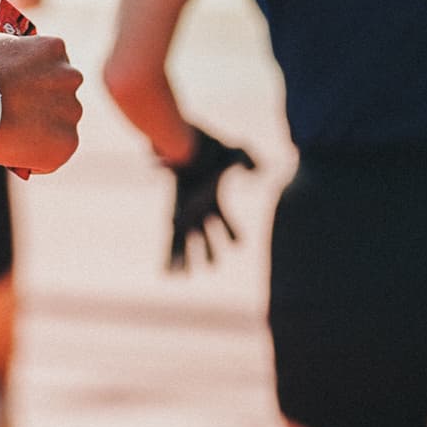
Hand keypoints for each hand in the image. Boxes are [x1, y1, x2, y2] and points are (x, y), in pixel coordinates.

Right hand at [0, 18, 82, 173]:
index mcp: (55, 49)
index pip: (52, 67)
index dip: (34, 81)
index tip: (16, 93)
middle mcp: (71, 78)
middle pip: (62, 96)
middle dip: (43, 105)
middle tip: (15, 117)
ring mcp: (71, 112)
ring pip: (61, 125)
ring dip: (44, 132)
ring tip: (14, 140)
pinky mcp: (66, 144)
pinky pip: (56, 154)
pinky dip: (41, 157)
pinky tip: (19, 156)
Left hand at [165, 127, 255, 269]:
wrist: (189, 149)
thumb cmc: (212, 151)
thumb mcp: (235, 154)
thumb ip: (249, 161)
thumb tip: (259, 172)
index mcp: (211, 200)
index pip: (225, 221)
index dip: (232, 233)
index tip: (239, 245)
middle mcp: (197, 210)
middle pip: (204, 236)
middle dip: (208, 251)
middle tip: (212, 266)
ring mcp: (185, 215)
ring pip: (185, 242)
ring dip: (185, 259)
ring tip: (182, 277)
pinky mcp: (176, 217)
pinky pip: (173, 242)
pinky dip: (171, 257)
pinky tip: (167, 273)